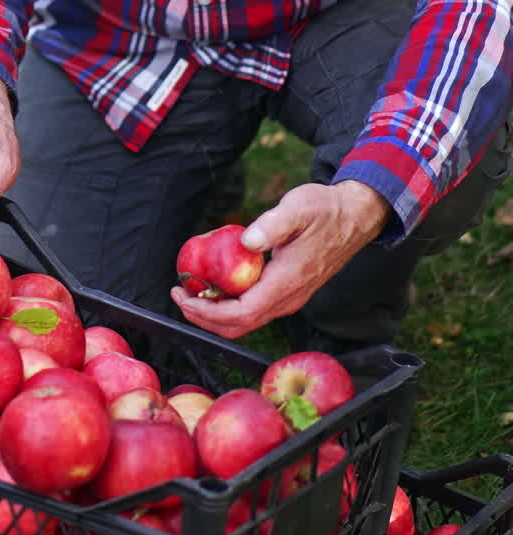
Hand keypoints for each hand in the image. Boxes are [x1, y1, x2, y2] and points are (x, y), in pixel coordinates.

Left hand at [170, 180, 390, 338]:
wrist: (356, 217)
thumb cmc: (326, 209)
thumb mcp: (298, 208)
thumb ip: (272, 225)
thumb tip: (246, 242)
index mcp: (287, 282)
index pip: (241, 313)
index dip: (208, 312)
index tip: (184, 296)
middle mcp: (288, 298)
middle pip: (240, 326)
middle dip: (204, 317)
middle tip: (179, 295)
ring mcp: (290, 297)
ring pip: (247, 321)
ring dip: (216, 313)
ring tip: (192, 290)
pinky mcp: (290, 291)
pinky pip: (255, 309)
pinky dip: (230, 305)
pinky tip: (217, 283)